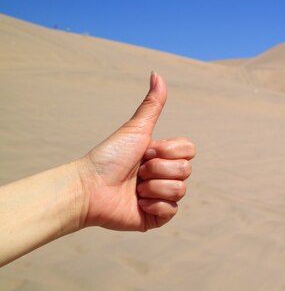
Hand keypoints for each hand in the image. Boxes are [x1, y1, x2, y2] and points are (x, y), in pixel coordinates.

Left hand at [78, 72, 194, 230]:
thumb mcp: (136, 128)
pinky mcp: (156, 217)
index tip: (146, 150)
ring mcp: (161, 197)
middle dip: (158, 168)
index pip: (189, 151)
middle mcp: (164, 175)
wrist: (89, 187)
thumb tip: (157, 73)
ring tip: (135, 188)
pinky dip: (153, 205)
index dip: (168, 150)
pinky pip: (172, 210)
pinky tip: (137, 203)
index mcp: (162, 156)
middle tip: (137, 170)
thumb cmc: (109, 156)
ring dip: (153, 187)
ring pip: (180, 190)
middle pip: (186, 170)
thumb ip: (152, 104)